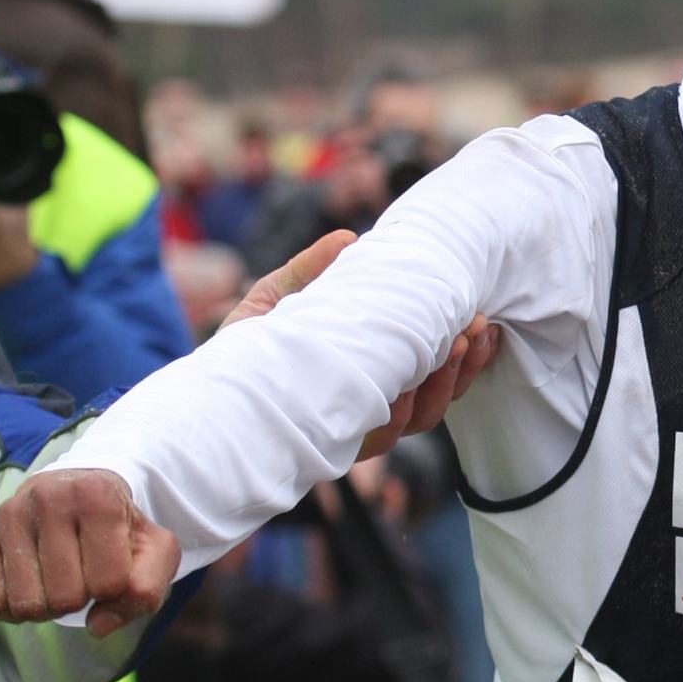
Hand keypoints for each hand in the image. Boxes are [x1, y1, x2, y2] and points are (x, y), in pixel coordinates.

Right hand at [0, 466, 179, 639]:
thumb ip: (146, 590)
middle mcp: (48, 496)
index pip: (109, 585)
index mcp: (98, 494)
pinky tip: (28, 584)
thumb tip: (98, 625)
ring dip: (47, 608)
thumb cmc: (119, 530)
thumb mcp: (154, 552)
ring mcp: (8, 513)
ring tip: (55, 577)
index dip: (115, 588)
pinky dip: (12, 610)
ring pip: (27, 605)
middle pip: (66, 599)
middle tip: (81, 573)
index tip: (111, 563)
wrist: (76, 495)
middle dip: (80, 599)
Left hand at [221, 230, 500, 457]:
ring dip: (444, 381)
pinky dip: (402, 408)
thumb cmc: (241, 352)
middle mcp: (367, 412)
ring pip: (419, 418)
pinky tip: (410, 381)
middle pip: (436, 397)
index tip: (482, 322)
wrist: (200, 399)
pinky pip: (382, 435)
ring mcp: (353, 432)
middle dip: (463, 364)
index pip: (431, 371)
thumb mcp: (276, 301)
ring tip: (457, 342)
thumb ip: (311, 272)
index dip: (464, 354)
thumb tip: (347, 235)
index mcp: (368, 381)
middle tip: (477, 326)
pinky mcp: (334, 446)